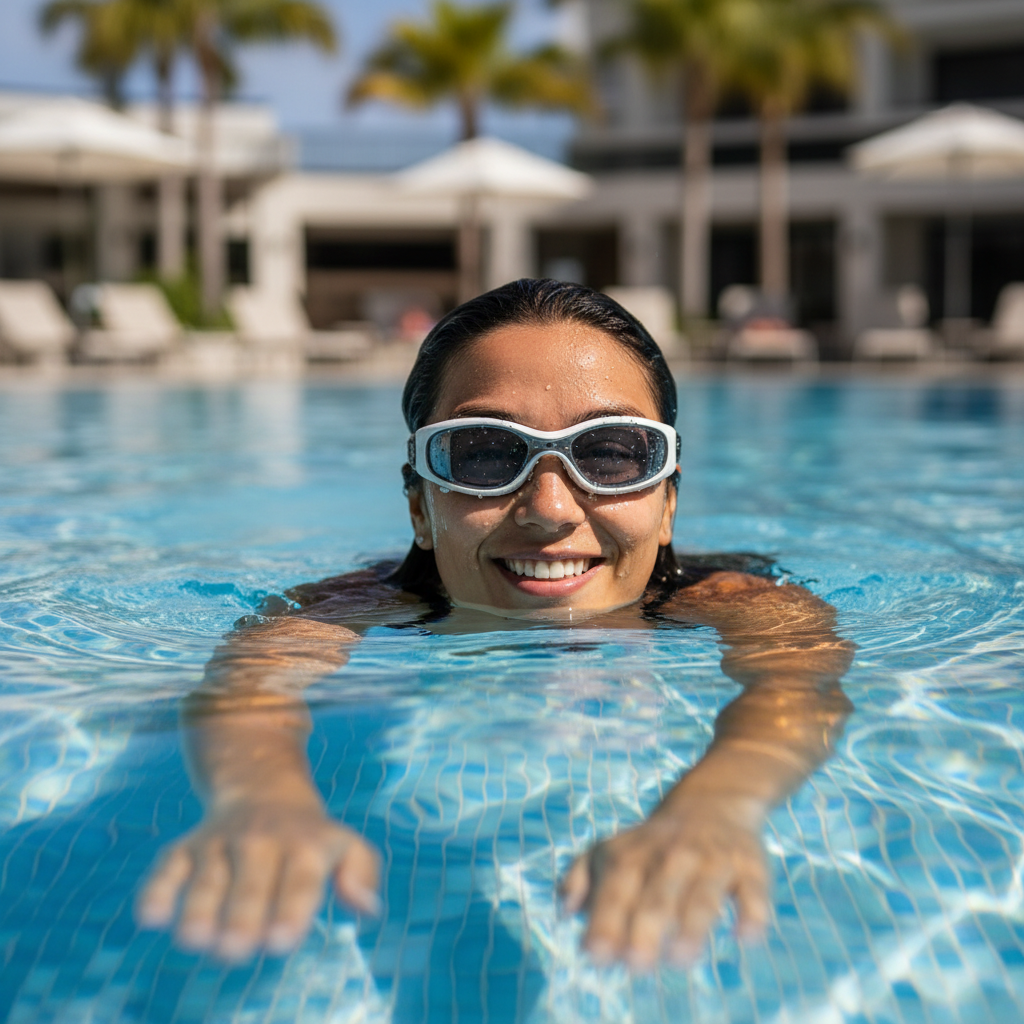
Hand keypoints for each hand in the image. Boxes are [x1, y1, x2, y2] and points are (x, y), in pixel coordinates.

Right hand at [136, 801, 379, 961]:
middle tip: (234, 950)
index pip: (299, 881)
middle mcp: (261, 842)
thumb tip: (368, 907)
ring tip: (195, 940)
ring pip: (207, 877)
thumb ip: (362, 872)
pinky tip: (151, 917)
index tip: (280, 942)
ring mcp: (219, 844)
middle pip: (250, 883)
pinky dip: (156, 889)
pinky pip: (166, 867)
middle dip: (241, 916)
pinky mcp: (184, 850)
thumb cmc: (310, 838)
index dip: (290, 910)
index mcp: (304, 846)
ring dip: (199, 908)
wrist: (262, 787)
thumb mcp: (345, 845)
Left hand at [561, 794, 768, 969]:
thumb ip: (580, 876)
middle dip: (645, 928)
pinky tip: (745, 936)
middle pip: (657, 896)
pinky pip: (753, 891)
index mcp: (633, 856)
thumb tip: (565, 911)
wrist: (713, 802)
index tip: (596, 955)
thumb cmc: (651, 844)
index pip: (615, 890)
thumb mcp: (610, 849)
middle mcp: (672, 856)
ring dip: (691, 926)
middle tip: (637, 965)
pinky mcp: (749, 867)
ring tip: (680, 958)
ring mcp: (712, 861)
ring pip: (702, 895)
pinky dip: (752, 913)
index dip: (605, 922)